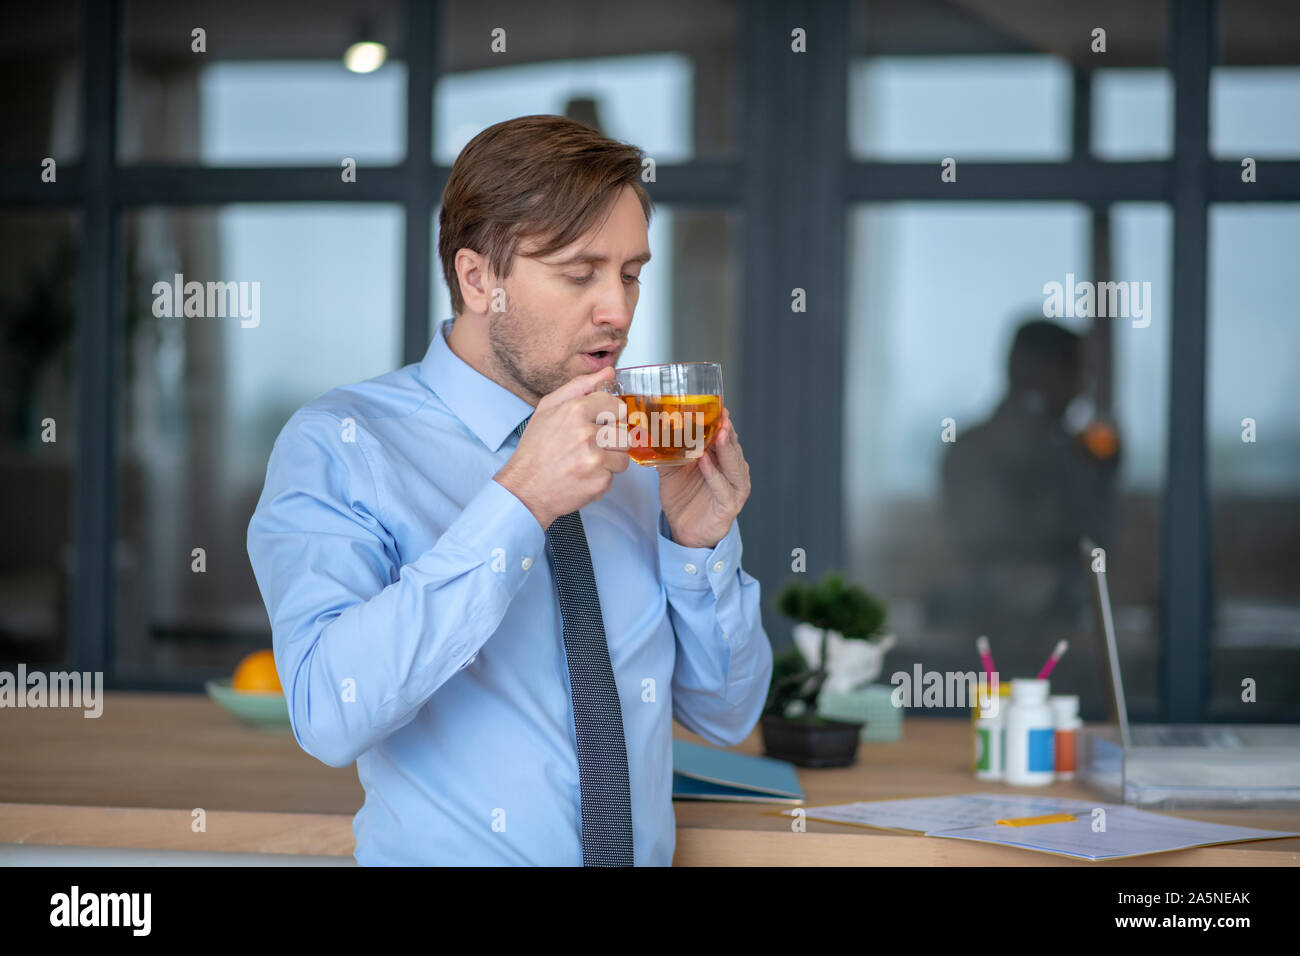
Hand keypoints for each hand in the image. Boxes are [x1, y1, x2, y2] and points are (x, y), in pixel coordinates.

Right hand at [494, 366, 629, 529]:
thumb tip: (608, 372)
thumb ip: (579, 386)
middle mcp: (587, 433)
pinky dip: (600, 479)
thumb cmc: (535, 449)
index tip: (599, 424)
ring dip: (609, 461)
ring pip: (623, 456)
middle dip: (610, 441)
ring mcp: (595, 459)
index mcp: (575, 410)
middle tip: (589, 447)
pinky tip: (582, 477)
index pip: (616, 406)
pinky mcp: (599, 482)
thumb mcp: (548, 408)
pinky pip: (613, 477)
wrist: (524, 489)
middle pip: (623, 432)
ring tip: (586, 462)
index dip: (609, 417)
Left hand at [659, 407, 750, 548]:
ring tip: (720, 434)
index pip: (724, 436)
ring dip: (725, 449)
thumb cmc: (683, 497)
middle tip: (722, 415)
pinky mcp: (729, 505)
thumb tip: (648, 430)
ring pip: (733, 465)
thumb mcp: (671, 469)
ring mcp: (734, 488)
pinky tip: (705, 462)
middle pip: (731, 447)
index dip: (721, 421)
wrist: (685, 530)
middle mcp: (733, 470)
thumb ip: (667, 451)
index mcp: (722, 458)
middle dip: (726, 431)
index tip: (717, 406)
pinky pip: (722, 488)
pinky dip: (714, 475)